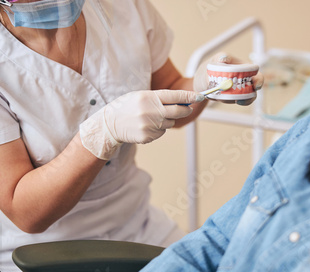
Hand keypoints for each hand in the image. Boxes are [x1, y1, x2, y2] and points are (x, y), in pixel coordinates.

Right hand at [80, 89, 203, 159]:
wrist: (110, 123)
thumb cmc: (128, 107)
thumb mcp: (141, 96)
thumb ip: (160, 98)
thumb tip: (183, 101)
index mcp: (148, 97)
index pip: (174, 96)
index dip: (189, 96)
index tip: (200, 96)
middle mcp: (150, 110)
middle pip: (178, 111)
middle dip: (186, 109)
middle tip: (188, 108)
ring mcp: (149, 125)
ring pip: (170, 123)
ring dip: (167, 120)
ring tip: (152, 117)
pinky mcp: (148, 136)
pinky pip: (161, 132)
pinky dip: (158, 129)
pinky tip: (146, 126)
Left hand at [193, 52, 263, 105]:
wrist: (203, 80)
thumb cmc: (211, 67)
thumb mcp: (214, 60)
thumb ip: (220, 57)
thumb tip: (224, 58)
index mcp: (244, 67)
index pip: (256, 73)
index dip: (259, 80)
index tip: (255, 85)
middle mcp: (245, 79)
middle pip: (253, 89)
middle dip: (247, 96)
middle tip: (238, 100)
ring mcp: (240, 89)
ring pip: (244, 97)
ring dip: (232, 98)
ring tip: (218, 94)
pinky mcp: (234, 97)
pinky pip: (237, 101)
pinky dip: (230, 101)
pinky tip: (221, 99)